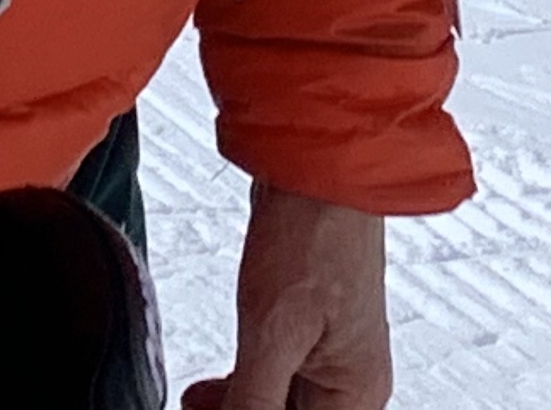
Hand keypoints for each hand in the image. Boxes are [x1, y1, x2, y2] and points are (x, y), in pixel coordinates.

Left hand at [181, 183, 389, 409]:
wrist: (318, 166)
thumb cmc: (314, 237)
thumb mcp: (272, 335)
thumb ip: (251, 404)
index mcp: (355, 395)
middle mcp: (348, 382)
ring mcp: (328, 356)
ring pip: (277, 408)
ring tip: (194, 404)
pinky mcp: (305, 332)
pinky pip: (272, 380)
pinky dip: (239, 388)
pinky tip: (207, 392)